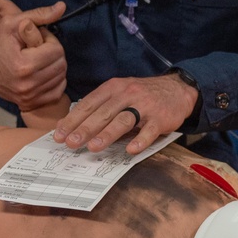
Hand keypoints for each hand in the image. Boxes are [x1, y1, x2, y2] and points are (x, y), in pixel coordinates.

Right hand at [0, 0, 67, 111]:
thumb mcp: (14, 22)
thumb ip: (40, 15)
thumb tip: (62, 6)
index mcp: (23, 66)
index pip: (57, 50)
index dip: (49, 39)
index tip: (37, 37)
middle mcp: (26, 85)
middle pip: (61, 64)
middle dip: (52, 52)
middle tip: (37, 47)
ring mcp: (27, 97)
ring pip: (60, 78)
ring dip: (52, 65)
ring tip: (36, 57)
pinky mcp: (27, 103)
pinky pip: (55, 92)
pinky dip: (52, 81)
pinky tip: (40, 71)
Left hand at [53, 74, 198, 154]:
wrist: (178, 89)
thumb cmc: (142, 95)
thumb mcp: (120, 93)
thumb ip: (99, 107)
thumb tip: (71, 126)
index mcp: (114, 88)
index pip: (89, 104)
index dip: (73, 119)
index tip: (59, 135)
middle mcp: (128, 94)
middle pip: (104, 112)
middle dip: (86, 128)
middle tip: (71, 143)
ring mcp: (145, 106)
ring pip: (124, 120)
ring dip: (108, 134)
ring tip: (94, 147)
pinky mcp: (161, 118)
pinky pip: (150, 130)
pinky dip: (140, 140)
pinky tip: (130, 150)